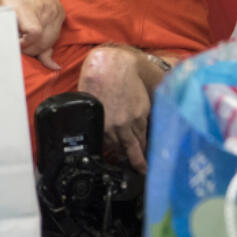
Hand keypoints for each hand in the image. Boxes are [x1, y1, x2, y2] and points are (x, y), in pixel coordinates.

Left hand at [0, 0, 62, 68]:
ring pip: (50, 40)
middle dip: (29, 50)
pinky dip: (47, 44)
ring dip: (38, 48)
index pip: (34, 32)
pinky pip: (56, 35)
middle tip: (17, 47)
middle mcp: (40, 6)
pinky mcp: (58, 10)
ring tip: (25, 44)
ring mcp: (52, 9)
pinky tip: (45, 55)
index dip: (24, 45)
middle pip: (41, 41)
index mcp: (21, 4)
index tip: (13, 46)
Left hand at [77, 46, 152, 173]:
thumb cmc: (96, 78)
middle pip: (129, 149)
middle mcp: (119, 126)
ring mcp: (133, 119)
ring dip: (143, 151)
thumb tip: (100, 128)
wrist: (114, 65)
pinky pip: (145, 126)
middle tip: (143, 171)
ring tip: (147, 163)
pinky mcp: (143, 110)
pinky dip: (146, 134)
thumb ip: (96, 118)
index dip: (116, 154)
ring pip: (139, 140)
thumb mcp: (89, 102)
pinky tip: (148, 140)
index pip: (111, 147)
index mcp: (103, 125)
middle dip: (136, 162)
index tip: (121, 161)